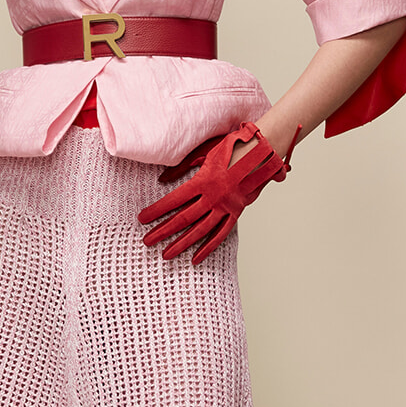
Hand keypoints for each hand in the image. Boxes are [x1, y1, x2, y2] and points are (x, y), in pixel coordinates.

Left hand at [137, 121, 298, 263]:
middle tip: (147, 241)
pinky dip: (208, 247)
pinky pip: (220, 234)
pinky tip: (195, 258)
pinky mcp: (235, 213)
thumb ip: (181, 167)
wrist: (263, 152)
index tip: (143, 219)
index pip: (174, 200)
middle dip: (163, 231)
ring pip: (201, 231)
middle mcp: (214, 197)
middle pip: (184, 219)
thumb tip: (162, 179)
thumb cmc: (232, 148)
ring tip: (167, 254)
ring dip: (182, 244)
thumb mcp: (203, 153)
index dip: (157, 210)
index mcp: (204, 181)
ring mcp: (226, 207)